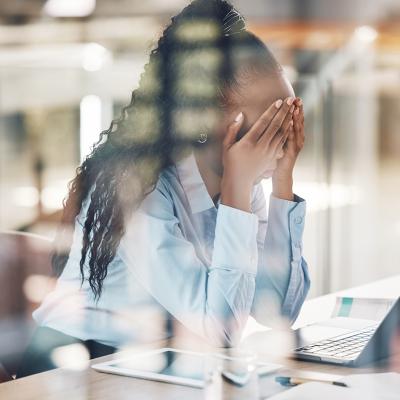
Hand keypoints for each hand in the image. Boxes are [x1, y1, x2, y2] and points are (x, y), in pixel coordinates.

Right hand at [221, 97, 294, 211]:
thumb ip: (232, 129)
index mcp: (249, 143)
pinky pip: (282, 141)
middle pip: (276, 126)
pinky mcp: (272, 157)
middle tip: (291, 100)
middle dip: (284, 112)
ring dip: (288, 120)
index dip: (272, 111)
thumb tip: (240, 114)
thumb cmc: (231, 161)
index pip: (263, 123)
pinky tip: (291, 123)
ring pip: (282, 133)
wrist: (239, 180)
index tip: (279, 101)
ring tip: (293, 108)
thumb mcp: (226, 145)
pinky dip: (287, 131)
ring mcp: (268, 153)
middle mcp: (261, 147)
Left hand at [272, 97, 304, 200]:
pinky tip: (289, 123)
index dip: (296, 108)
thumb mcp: (279, 143)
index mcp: (294, 136)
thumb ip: (279, 132)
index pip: (295, 119)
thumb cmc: (278, 158)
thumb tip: (278, 119)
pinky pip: (291, 141)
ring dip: (296, 118)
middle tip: (297, 98)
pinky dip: (291, 131)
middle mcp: (297, 140)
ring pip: (296, 130)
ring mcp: (295, 147)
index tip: (294, 97)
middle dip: (298, 110)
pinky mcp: (290, 153)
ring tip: (295, 107)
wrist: (280, 176)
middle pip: (298, 122)